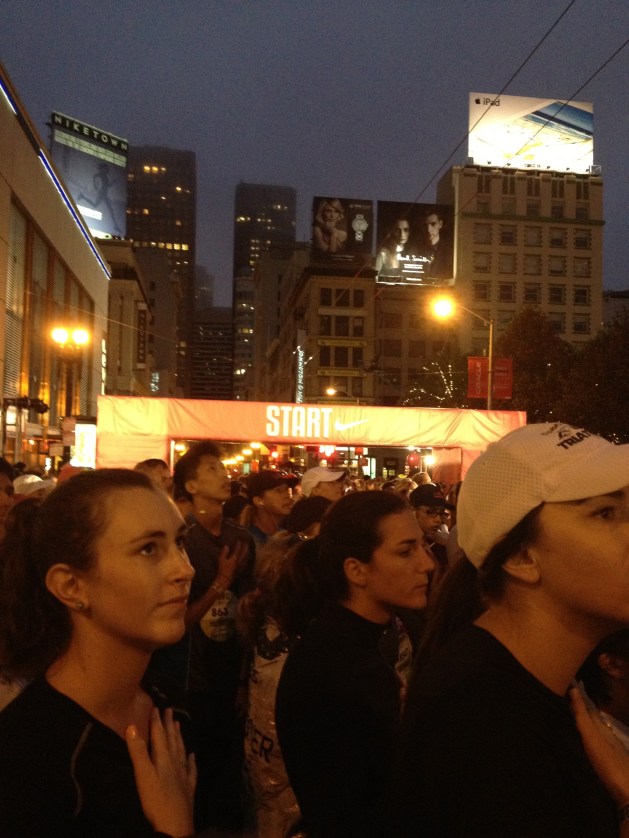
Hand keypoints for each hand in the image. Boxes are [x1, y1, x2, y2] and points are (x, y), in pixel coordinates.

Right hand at [126, 706, 195, 836]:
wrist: (176, 825)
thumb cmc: (156, 800)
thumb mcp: (143, 775)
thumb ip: (138, 752)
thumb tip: (132, 726)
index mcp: (163, 759)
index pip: (159, 735)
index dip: (157, 721)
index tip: (157, 707)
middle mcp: (175, 763)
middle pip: (172, 740)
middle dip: (169, 725)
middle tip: (170, 710)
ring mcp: (183, 776)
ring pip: (181, 751)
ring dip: (179, 738)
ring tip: (179, 726)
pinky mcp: (188, 788)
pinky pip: (191, 770)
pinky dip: (191, 761)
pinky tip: (192, 756)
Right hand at [215, 539, 248, 589]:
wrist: (225, 579)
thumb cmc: (222, 569)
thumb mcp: (221, 560)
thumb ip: (224, 552)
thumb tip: (226, 546)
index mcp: (234, 558)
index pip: (238, 549)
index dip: (239, 543)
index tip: (239, 539)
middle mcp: (239, 561)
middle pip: (244, 552)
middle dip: (245, 547)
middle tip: (247, 542)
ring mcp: (241, 565)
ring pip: (246, 557)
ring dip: (247, 552)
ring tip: (248, 548)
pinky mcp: (241, 568)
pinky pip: (245, 561)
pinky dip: (246, 557)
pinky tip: (246, 557)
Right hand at [569, 684, 628, 804]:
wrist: (627, 792)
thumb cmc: (608, 764)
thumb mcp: (592, 738)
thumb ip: (583, 717)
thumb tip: (574, 691)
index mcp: (603, 728)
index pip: (589, 707)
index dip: (580, 696)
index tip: (572, 682)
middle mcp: (609, 735)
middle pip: (594, 717)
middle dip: (583, 705)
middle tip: (571, 694)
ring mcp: (612, 749)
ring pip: (598, 729)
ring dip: (587, 720)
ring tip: (576, 713)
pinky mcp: (612, 762)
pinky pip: (599, 740)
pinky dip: (592, 734)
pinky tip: (590, 739)